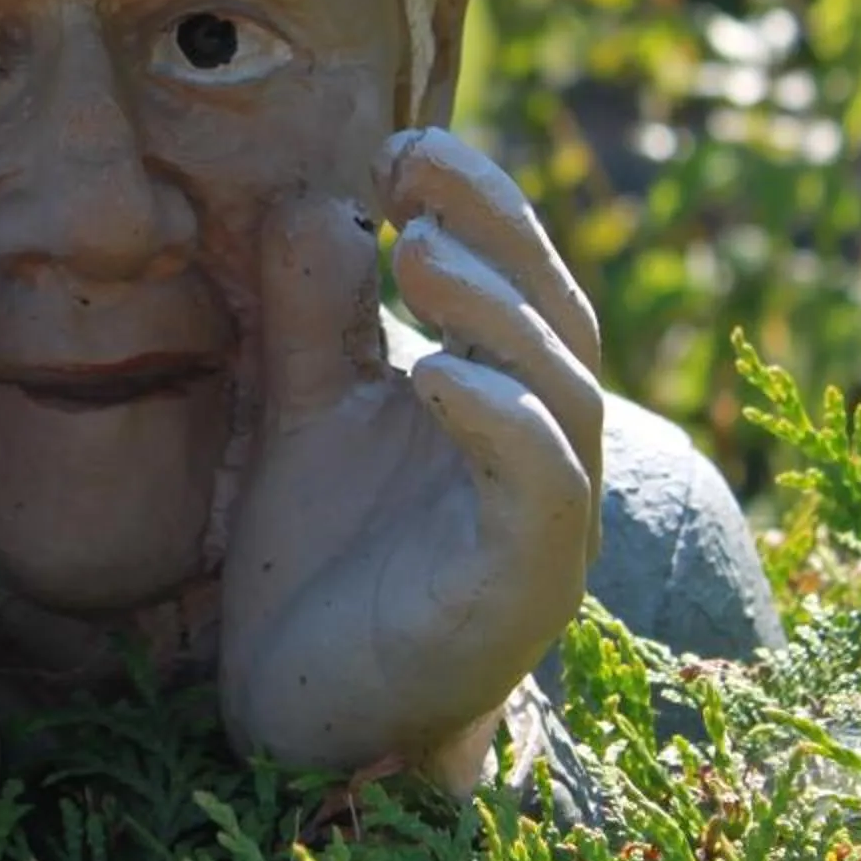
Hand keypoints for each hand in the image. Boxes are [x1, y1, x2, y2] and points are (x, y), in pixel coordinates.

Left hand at [218, 128, 605, 790]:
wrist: (300, 716)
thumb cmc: (320, 566)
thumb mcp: (305, 414)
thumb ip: (316, 319)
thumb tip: (316, 204)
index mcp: (500, 402)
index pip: (513, 279)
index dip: (474, 203)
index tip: (398, 144)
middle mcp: (543, 455)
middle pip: (555, 316)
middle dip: (498, 228)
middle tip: (417, 163)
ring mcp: (542, 525)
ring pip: (561, 391)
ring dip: (497, 309)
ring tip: (422, 251)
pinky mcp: (520, 588)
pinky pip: (538, 489)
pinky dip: (500, 419)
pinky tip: (436, 373)